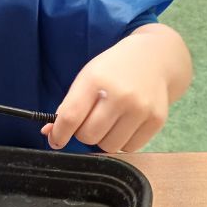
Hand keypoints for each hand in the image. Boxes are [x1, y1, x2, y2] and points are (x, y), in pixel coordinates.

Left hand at [42, 34, 169, 152]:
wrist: (154, 58)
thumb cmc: (114, 70)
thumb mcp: (87, 78)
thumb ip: (68, 106)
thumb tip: (50, 133)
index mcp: (96, 80)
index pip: (70, 117)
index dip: (59, 134)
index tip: (56, 140)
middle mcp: (120, 95)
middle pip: (88, 136)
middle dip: (84, 133)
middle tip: (90, 122)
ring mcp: (141, 108)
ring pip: (109, 146)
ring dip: (104, 140)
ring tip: (109, 122)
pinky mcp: (156, 120)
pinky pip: (129, 148)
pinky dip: (123, 142)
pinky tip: (125, 124)